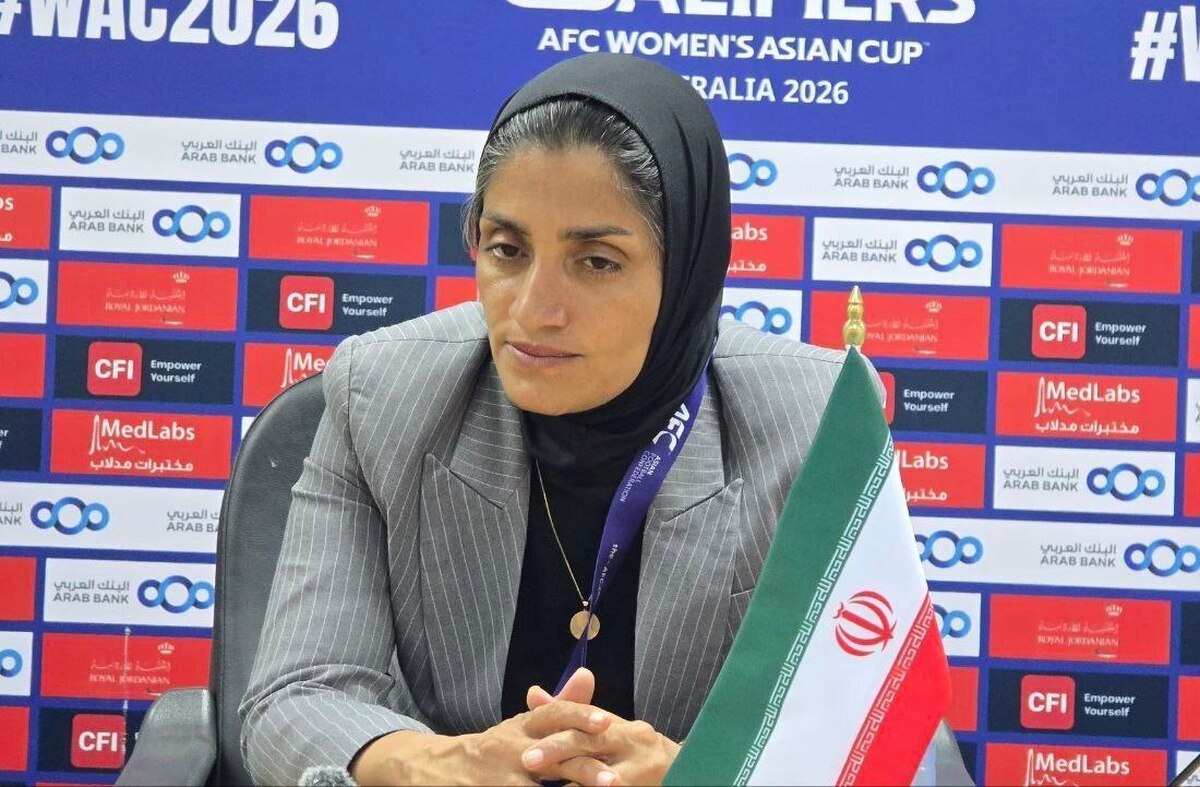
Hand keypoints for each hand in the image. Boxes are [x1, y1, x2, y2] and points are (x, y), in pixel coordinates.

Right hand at [350, 669, 608, 785]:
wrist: (432, 770)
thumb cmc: (491, 749)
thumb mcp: (520, 726)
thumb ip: (558, 705)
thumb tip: (588, 674)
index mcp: (521, 728)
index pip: (553, 714)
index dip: (580, 717)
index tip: (607, 723)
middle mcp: (510, 751)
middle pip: (552, 758)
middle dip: (584, 772)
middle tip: (615, 781)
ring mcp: (497, 780)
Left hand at [523, 679, 680, 786]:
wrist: (690, 771)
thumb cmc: (637, 753)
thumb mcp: (609, 730)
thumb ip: (573, 714)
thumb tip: (532, 694)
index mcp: (622, 728)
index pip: (586, 723)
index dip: (555, 734)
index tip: (527, 748)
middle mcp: (634, 744)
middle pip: (590, 743)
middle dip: (557, 752)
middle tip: (529, 762)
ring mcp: (643, 770)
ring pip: (600, 777)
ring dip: (571, 784)